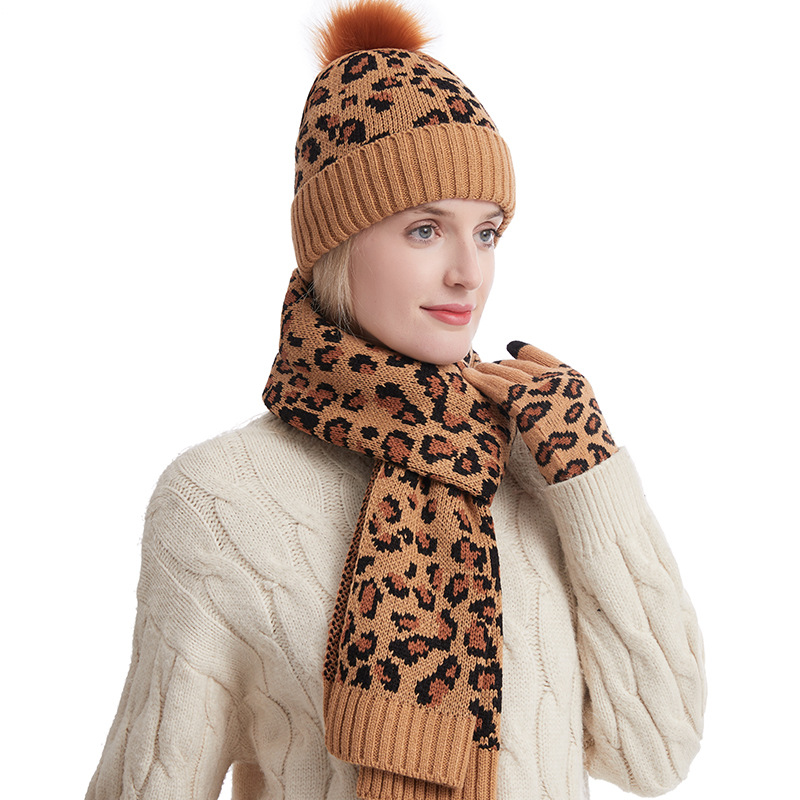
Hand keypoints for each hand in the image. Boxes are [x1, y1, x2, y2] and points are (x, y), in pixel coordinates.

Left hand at [464, 342, 617, 483]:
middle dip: (499, 365)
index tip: (510, 347)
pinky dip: (481, 380)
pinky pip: (498, 386)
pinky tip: (468, 377)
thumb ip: (558, 403)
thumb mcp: (577, 419)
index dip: (524, 352)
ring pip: (506, 373)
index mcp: (574, 379)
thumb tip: (538, 406)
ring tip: (471, 370)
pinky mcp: (528, 403)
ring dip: (486, 370)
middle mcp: (559, 378)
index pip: (543, 358)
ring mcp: (544, 388)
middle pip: (521, 365)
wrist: (590, 468)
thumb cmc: (584, 454)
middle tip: (482, 365)